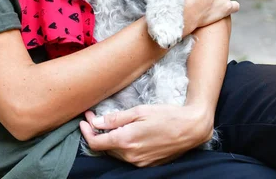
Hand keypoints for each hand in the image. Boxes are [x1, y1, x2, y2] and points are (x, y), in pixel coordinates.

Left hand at [80, 104, 212, 166]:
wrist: (190, 129)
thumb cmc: (166, 116)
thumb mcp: (139, 111)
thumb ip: (116, 118)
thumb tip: (96, 122)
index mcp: (126, 141)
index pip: (96, 142)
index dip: (86, 131)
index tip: (84, 119)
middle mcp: (131, 156)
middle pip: (104, 148)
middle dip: (96, 133)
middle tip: (93, 117)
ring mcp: (139, 162)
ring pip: (115, 153)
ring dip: (107, 140)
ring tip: (106, 124)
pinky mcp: (147, 164)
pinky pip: (127, 156)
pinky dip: (120, 146)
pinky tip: (122, 134)